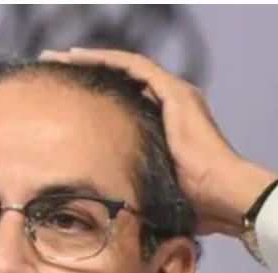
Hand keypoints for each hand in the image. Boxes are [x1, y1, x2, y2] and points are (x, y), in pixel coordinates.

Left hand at [39, 47, 277, 236]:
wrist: (224, 196)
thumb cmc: (198, 204)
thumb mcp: (157, 191)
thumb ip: (139, 187)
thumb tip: (116, 210)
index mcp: (170, 126)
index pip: (126, 102)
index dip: (96, 98)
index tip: (65, 100)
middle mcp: (175, 104)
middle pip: (122, 81)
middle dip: (87, 73)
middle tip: (53, 70)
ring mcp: (176, 95)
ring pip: (124, 68)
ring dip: (89, 61)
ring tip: (57, 58)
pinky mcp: (175, 94)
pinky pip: (133, 67)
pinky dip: (105, 60)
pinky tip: (78, 57)